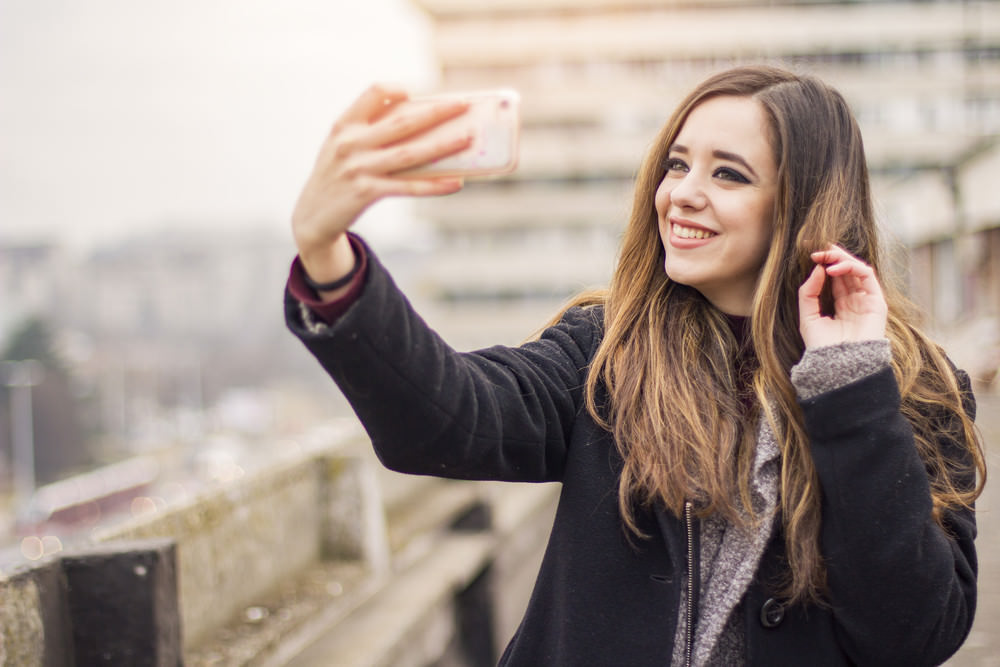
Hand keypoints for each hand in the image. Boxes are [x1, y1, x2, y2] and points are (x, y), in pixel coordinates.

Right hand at [291, 84, 473, 283]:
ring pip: (410, 153)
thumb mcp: (341, 147)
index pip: (373, 93)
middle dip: (436, 112)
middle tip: (463, 104)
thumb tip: (419, 123)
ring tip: (468, 138)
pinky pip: (408, 187)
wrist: (311, 217)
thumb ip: (368, 131)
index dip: (397, 89)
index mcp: (344, 125)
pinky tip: (455, 182)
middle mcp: (350, 143)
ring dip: (443, 145)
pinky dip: (434, 185)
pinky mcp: (366, 193)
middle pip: (402, 121)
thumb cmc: (336, 177)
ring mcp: (358, 168)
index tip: (415, 93)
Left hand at [798, 245, 887, 348]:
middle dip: (833, 256)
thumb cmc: (821, 347)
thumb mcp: (808, 316)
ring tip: (825, 257)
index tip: (811, 255)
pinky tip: (833, 269)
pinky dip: (851, 267)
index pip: (836, 277)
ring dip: (841, 259)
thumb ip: (809, 293)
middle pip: (847, 270)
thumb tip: (817, 268)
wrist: (838, 366)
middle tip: (818, 250)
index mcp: (841, 305)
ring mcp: (867, 301)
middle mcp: (856, 301)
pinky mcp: (877, 302)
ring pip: (858, 269)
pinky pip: (867, 276)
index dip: (826, 263)